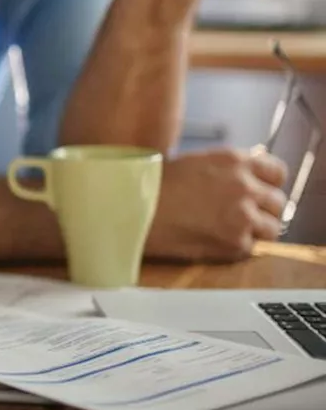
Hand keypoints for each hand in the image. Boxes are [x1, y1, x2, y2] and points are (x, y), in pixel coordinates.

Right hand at [145, 148, 287, 262]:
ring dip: (254, 231)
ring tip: (228, 231)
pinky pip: (250, 249)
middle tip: (241, 216)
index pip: (278, 172)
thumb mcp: (195, 163)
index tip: (261, 191)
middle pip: (277, 202)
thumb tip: (244, 181)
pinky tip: (213, 241)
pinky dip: (236, 248)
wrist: (130, 210)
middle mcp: (244, 185)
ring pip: (271, 228)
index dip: (269, 184)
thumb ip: (226, 170)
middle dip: (262, 210)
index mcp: (234, 160)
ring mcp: (243, 214)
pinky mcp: (235, 242)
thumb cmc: (152, 186)